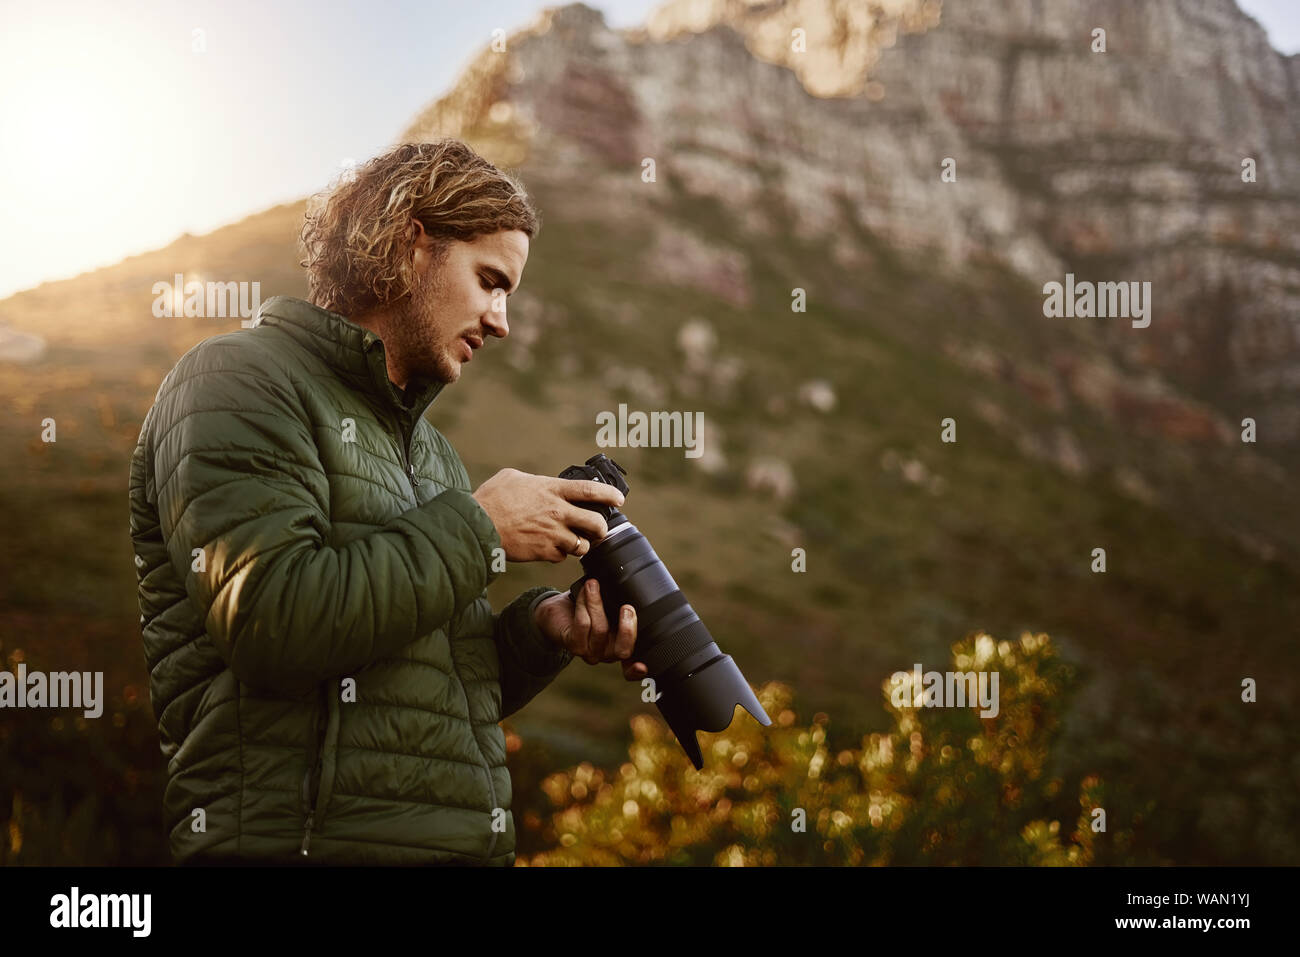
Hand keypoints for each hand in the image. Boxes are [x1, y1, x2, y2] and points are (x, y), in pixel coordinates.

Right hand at [472, 468, 624, 563]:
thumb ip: (533, 480)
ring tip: (574, 541)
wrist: (477, 526)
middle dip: (602, 528)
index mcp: (552, 489)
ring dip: (581, 544)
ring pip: (582, 545)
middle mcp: (557, 512)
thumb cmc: (490, 499)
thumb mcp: (512, 477)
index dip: (609, 495)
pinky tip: (551, 548)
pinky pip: (561, 556)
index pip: (590, 491)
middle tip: (599, 529)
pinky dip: (559, 554)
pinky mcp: (544, 552)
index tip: (619, 499)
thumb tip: (538, 483)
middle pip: (596, 523)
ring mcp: (552, 534)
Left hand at [534, 580, 644, 674]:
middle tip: (627, 607)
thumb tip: (637, 589)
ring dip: (596, 603)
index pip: (633, 667)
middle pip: (623, 650)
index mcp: (621, 645)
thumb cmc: (587, 607)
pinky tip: (584, 590)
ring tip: (593, 584)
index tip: (643, 666)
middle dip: (628, 628)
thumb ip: (623, 606)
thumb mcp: (610, 606)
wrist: (556, 612)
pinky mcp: (574, 645)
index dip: (639, 670)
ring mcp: (591, 653)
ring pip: (601, 630)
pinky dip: (584, 604)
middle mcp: (608, 654)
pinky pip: (583, 625)